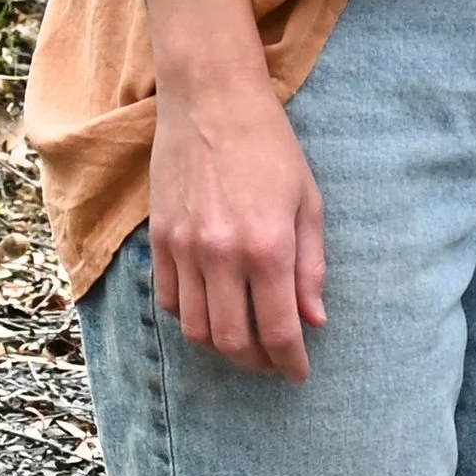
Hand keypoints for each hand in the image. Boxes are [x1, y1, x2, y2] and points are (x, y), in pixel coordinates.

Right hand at [149, 73, 327, 378]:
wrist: (211, 101)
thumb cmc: (270, 147)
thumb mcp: (307, 202)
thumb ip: (312, 267)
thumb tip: (315, 321)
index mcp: (268, 246)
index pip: (279, 330)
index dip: (291, 362)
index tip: (299, 374)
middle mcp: (222, 255)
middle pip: (232, 341)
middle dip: (257, 363)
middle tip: (274, 362)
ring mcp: (184, 249)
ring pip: (195, 329)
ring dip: (222, 347)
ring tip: (244, 343)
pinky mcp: (159, 239)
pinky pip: (170, 301)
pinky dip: (191, 319)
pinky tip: (213, 311)